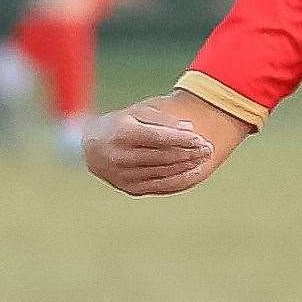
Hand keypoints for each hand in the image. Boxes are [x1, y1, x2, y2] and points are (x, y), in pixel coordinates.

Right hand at [83, 104, 214, 195]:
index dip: (181, 138)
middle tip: (209, 147)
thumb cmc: (122, 124)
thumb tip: (189, 128)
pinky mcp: (130, 188)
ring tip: (205, 156)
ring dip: (188, 165)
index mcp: (122, 134)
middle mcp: (120, 157)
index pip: (158, 138)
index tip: (200, 137)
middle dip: (189, 152)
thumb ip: (164, 119)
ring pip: (165, 171)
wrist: (93, 147)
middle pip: (164, 156)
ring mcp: (124, 176)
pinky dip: (181, 178)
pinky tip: (196, 170)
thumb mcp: (138, 113)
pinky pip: (161, 185)